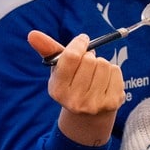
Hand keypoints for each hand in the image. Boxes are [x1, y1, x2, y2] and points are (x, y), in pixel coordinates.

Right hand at [28, 30, 125, 145]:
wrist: (89, 114)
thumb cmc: (72, 83)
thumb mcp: (58, 68)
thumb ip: (47, 50)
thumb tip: (32, 34)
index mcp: (57, 90)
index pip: (71, 57)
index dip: (79, 44)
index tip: (82, 40)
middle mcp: (74, 100)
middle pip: (90, 59)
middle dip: (90, 56)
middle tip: (87, 65)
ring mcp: (94, 104)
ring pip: (104, 64)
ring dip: (102, 64)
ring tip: (95, 75)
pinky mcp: (112, 103)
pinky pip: (116, 72)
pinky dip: (113, 71)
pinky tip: (106, 82)